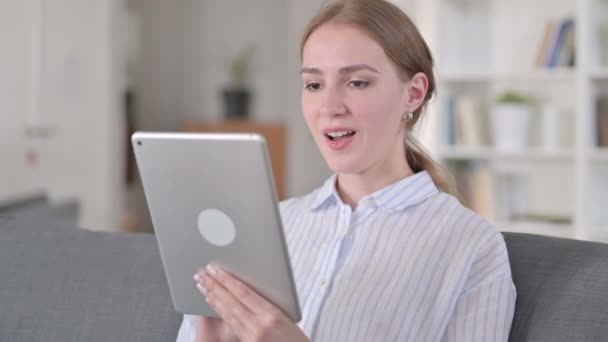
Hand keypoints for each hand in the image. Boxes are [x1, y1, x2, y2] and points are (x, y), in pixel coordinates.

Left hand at [194, 264, 308, 341]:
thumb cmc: (297, 341)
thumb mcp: (288, 317)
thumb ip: (268, 305)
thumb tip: (250, 291)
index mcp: (272, 315)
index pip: (244, 293)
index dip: (226, 280)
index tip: (215, 269)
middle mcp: (259, 326)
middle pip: (231, 302)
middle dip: (214, 286)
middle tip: (201, 274)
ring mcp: (251, 337)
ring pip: (228, 314)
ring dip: (213, 298)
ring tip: (202, 286)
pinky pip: (231, 324)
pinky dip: (220, 312)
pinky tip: (212, 303)